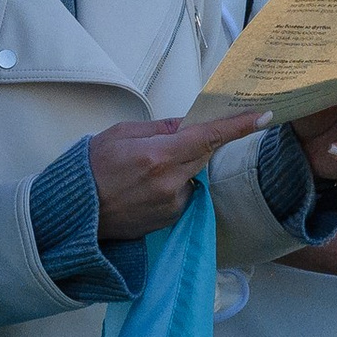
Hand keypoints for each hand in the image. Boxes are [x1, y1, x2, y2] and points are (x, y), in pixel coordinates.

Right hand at [87, 109, 266, 239]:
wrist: (75, 213)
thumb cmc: (91, 169)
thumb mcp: (121, 134)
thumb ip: (159, 128)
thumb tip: (188, 124)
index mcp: (158, 156)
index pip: (208, 137)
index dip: (237, 126)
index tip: (262, 116)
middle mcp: (170, 183)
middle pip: (203, 154)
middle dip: (197, 142)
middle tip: (169, 139)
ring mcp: (172, 204)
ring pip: (192, 175)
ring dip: (180, 165)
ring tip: (143, 170)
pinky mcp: (170, 219)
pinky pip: (183, 193)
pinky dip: (172, 185)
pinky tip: (145, 188)